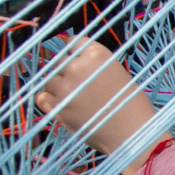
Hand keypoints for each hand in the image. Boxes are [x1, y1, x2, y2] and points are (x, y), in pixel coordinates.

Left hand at [36, 38, 170, 174]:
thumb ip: (93, 65)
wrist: (132, 131)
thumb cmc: (130, 103)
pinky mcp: (59, 107)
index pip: (73, 42)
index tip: (75, 61)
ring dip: (56, 86)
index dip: (73, 53)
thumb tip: (70, 63)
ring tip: (71, 96)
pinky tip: (59, 104)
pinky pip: (41, 97)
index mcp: (97, 55)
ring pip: (48, 79)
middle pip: (58, 60)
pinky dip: (47, 99)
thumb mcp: (116, 72)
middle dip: (64, 70)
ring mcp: (67, 87)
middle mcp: (79, 67)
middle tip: (76, 84)